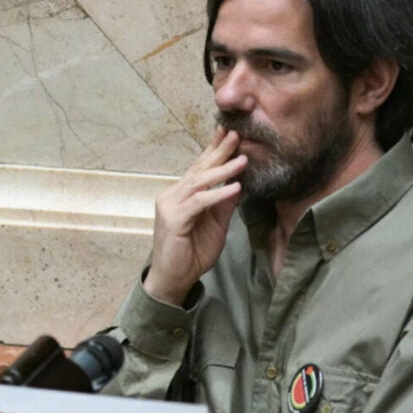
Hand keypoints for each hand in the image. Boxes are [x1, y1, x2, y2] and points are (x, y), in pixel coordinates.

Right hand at [143, 129, 246, 305]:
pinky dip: (217, 194)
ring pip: (198, 182)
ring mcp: (170, 206)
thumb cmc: (191, 253)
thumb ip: (223, 205)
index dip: (214, 150)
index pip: (199, 168)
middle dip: (219, 151)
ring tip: (243, 160)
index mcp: (181, 195)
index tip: (230, 133)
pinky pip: (199, 203)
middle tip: (237, 134)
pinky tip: (235, 187)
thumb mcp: (216, 225)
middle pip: (198, 169)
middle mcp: (171, 195)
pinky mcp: (174, 220)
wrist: (173, 279)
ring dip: (223, 171)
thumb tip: (239, 184)